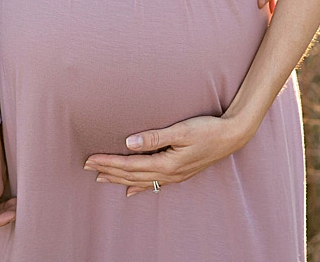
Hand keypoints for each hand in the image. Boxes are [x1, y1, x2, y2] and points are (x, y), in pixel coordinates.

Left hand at [84, 114, 255, 196]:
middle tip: (87, 167)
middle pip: (131, 175)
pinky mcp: (180, 173)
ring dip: (118, 179)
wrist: (232, 136)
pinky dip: (139, 187)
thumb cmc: (208, 129)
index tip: (91, 159)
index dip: (108, 162)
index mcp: (166, 163)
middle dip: (108, 171)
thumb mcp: (182, 130)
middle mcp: (168, 174)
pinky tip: (129, 191)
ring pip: (139, 181)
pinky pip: (153, 184)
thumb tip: (129, 142)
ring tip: (100, 178)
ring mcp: (174, 176)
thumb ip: (155, 137)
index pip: (130, 164)